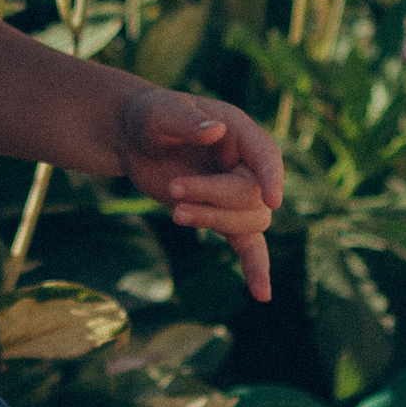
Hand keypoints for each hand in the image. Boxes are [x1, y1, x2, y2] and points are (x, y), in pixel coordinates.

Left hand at [112, 83, 283, 303]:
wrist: (133, 140)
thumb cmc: (150, 118)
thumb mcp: (160, 112)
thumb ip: (185, 119)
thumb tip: (214, 130)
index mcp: (238, 131)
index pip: (266, 153)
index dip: (271, 176)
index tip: (273, 200)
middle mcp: (245, 163)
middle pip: (251, 194)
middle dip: (214, 197)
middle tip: (174, 188)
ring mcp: (236, 193)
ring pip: (248, 220)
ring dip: (213, 221)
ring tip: (175, 211)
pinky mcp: (221, 216)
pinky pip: (248, 245)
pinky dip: (254, 267)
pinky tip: (262, 294)